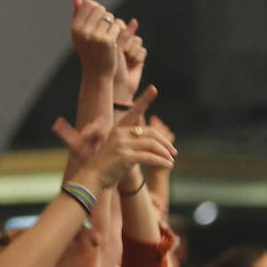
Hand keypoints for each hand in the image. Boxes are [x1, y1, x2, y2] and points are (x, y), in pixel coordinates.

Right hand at [53, 86, 176, 189]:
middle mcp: (120, 134)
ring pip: (152, 145)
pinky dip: (161, 162)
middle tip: (174, 151)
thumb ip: (132, 143)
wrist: (92, 178)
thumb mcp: (118, 149)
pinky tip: (168, 166)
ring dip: (165, 153)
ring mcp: (122, 145)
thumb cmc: (106, 166)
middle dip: (164, 142)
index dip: (144, 100)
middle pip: (150, 133)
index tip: (154, 88)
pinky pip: (149, 158)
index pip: (134, 112)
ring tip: (172, 160)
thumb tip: (152, 144)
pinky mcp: (125, 157)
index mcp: (118, 129)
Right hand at [69, 0, 121, 76]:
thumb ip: (78, 14)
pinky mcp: (107, 41)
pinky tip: (112, 44)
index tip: (96, 23)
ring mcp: (95, 36)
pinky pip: (117, 26)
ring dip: (111, 26)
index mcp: (75, 28)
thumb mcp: (80, 33)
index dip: (95, 10)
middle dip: (104, 17)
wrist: (97, 73)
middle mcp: (83, 31)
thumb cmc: (89, 51)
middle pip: (100, 8)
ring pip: (110, 17)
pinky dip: (117, 34)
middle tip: (102, 32)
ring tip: (106, 39)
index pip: (89, 3)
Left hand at [111, 19, 146, 103]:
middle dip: (126, 43)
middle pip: (130, 32)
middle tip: (121, 54)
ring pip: (137, 41)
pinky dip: (137, 58)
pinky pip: (142, 50)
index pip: (118, 25)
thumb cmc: (109, 66)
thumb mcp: (113, 48)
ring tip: (126, 61)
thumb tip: (135, 20)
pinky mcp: (137, 57)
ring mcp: (129, 49)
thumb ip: (122, 34)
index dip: (119, 34)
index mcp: (109, 38)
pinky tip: (132, 65)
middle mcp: (120, 42)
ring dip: (132, 51)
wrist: (117, 87)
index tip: (114, 45)